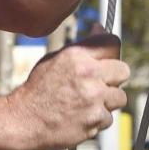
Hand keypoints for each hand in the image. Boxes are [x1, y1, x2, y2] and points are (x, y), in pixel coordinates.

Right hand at [7, 35, 130, 149]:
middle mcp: (89, 75)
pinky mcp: (95, 120)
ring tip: (89, 102)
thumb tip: (100, 28)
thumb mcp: (56, 58)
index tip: (110, 56)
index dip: (113, 51)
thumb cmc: (39, 88)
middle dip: (115, 77)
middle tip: (103, 83)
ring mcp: (94, 99)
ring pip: (120, 97)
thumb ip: (82, 46)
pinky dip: (98, 119)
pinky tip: (82, 116)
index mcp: (78, 56)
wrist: (25, 119)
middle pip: (123, 71)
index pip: (112, 44)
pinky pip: (108, 118)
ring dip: (108, 101)